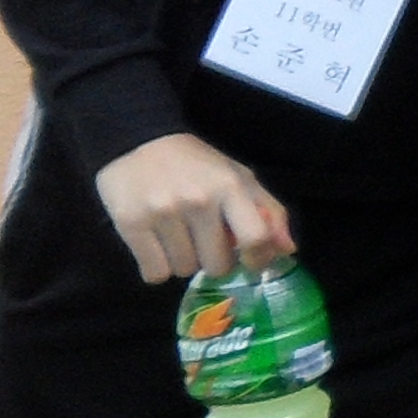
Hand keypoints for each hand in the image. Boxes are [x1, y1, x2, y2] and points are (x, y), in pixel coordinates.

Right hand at [95, 134, 292, 282]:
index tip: (249, 260)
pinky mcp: (130, 224)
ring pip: (183, 271)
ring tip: (178, 238)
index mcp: (230, 186)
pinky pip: (154, 274)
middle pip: (217, 265)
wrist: (138, 142)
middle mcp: (198, 200)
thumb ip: (268, 211)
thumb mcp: (238, 177)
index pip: (256, 237)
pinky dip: (157, 268)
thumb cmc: (195, 165)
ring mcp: (163, 213)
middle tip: (204, 242)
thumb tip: (287, 249)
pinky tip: (157, 246)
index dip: (257, 258)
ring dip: (183, 262)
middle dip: (214, 260)